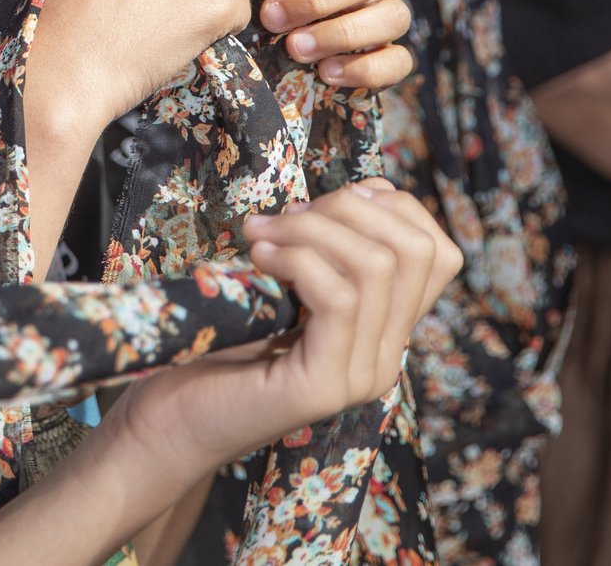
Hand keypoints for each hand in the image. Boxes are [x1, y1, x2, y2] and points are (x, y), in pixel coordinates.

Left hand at [110, 179, 461, 472]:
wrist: (173, 417)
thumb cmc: (223, 343)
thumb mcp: (292, 285)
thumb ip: (332, 251)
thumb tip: (361, 192)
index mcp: (387, 331)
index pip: (437, 253)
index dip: (390, 206)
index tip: (323, 200)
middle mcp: (387, 358)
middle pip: (415, 250)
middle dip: (349, 209)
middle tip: (285, 215)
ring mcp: (360, 377)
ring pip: (376, 266)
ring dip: (312, 229)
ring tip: (259, 233)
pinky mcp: (323, 387)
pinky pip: (339, 299)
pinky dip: (298, 259)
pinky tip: (258, 256)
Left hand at [258, 0, 413, 90]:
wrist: (260, 68)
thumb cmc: (258, 9)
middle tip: (272, 17)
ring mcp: (381, 19)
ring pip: (395, 15)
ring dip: (341, 33)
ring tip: (294, 48)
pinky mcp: (386, 62)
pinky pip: (399, 60)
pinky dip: (364, 68)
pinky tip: (326, 72)